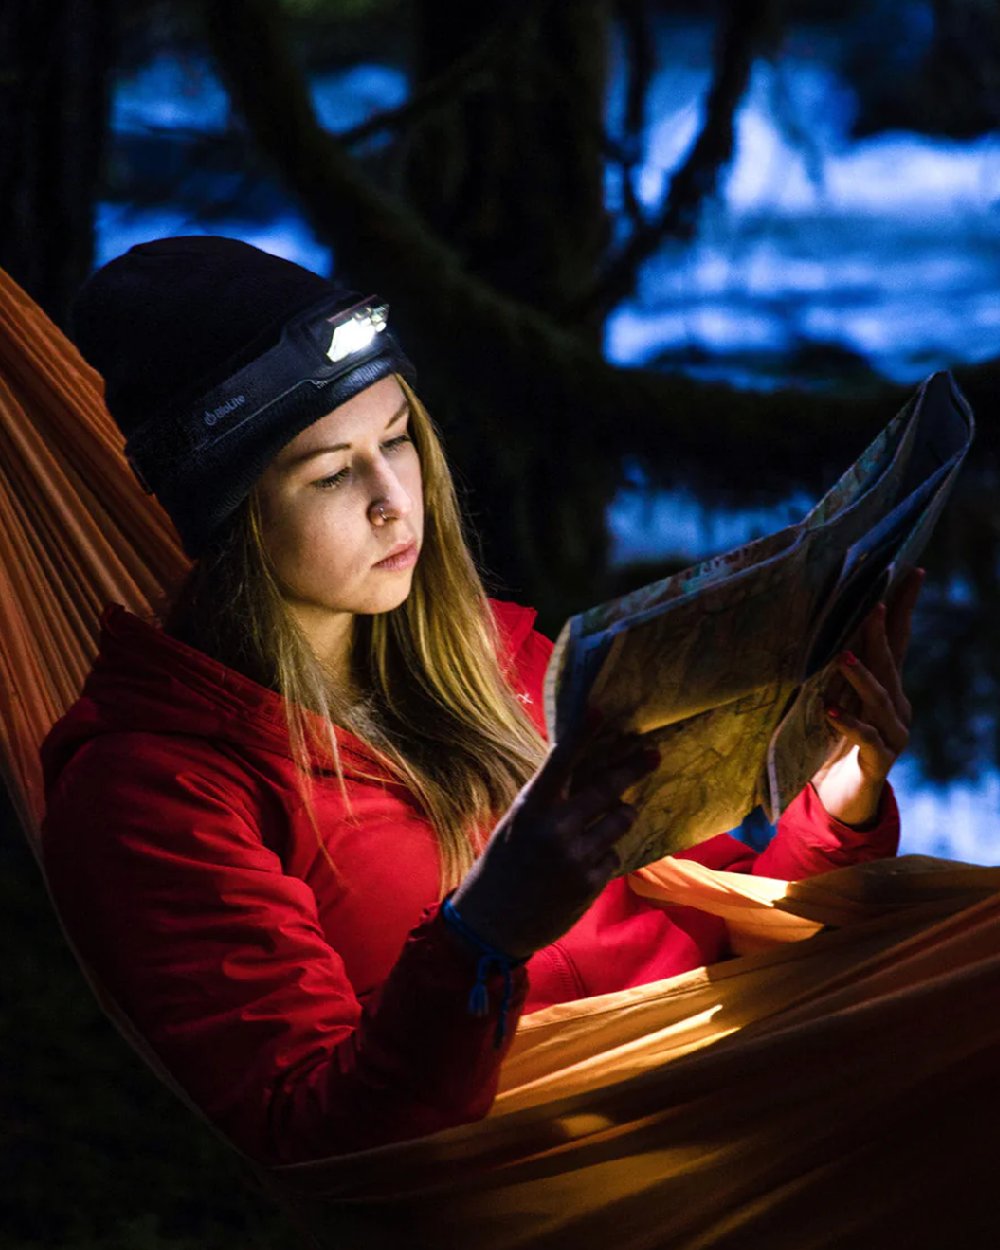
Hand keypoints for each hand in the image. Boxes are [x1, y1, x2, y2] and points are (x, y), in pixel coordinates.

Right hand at [450, 735, 658, 960]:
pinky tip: (586, 863)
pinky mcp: (590, 882)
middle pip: (606, 788)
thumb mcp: (518, 821)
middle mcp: (554, 827)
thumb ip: (549, 797)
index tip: (602, 710)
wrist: (492, 921)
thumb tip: (585, 768)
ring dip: (621, 815)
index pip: (560, 761)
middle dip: (632, 768)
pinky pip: (614, 855)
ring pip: (619, 820)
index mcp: (531, 806)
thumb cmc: (505, 862)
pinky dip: (606, 854)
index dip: (582, 734)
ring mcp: (574, 856)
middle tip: (652, 754)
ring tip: (613, 816)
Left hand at [811, 567, 922, 826]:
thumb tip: (813, 626)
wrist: (843, 798)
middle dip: (880, 634)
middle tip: (872, 606)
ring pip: (880, 700)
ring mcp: (892, 735)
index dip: (904, 608)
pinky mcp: (878, 761)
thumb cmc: (835, 743)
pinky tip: (829, 711)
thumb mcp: (833, 700)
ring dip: (862, 676)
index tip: (911, 572)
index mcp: (888, 689)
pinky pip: (865, 738)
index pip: (898, 641)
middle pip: (891, 664)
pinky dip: (848, 723)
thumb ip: (832, 671)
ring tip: (843, 656)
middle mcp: (897, 708)